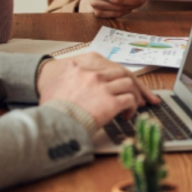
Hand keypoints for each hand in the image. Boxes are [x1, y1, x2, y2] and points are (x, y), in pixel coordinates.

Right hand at [37, 53, 158, 125]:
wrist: (52, 124)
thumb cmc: (51, 111)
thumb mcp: (54, 87)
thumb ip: (66, 78)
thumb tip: (67, 77)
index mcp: (80, 69)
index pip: (107, 67)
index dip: (118, 76)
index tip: (122, 83)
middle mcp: (93, 75)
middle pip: (122, 73)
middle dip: (134, 84)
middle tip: (140, 94)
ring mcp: (103, 87)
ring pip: (129, 84)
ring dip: (135, 95)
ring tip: (134, 105)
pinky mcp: (111, 102)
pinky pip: (130, 100)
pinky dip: (132, 107)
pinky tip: (127, 115)